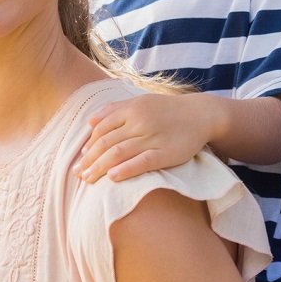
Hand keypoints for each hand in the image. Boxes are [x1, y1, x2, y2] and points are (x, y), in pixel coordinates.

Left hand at [76, 92, 218, 183]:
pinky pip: (142, 162)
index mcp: (133, 108)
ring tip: (88, 180)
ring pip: (118, 153)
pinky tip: (113, 177)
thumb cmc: (169, 111)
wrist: (202, 114)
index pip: (102, 129)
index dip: (89, 144)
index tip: (82, 157)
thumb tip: (90, 122)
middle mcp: (140, 121)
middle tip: (78, 174)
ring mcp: (153, 137)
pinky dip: (125, 170)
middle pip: (106, 143)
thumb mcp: (143, 102)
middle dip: (89, 160)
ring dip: (99, 168)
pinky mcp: (166, 153)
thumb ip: (116, 109)